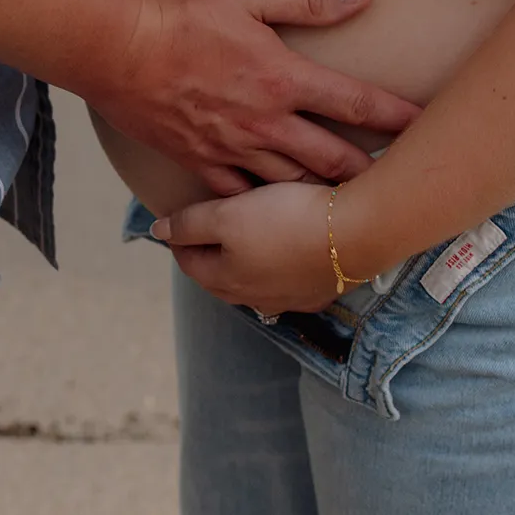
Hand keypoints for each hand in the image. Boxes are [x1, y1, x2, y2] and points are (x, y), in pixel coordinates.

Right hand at [79, 0, 417, 195]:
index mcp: (283, 78)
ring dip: (325, 197)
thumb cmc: (179, 11)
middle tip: (401, 184)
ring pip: (293, 187)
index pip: (357, 103)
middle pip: (335, 159)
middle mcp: (266, 123)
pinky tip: (278, 217)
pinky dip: (264, 209)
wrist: (114, 46)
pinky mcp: (199, 163)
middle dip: (373, 172)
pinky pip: (240, 199)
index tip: (430, 130)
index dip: (399, 118)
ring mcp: (232, 149)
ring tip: (352, 206)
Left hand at [150, 181, 343, 315]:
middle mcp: (256, 298)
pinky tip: (287, 252)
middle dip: (208, 255)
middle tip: (204, 231)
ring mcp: (291, 299)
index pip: (189, 263)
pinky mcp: (322, 292)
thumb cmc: (286, 219)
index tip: (177, 222)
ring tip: (246, 239)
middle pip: (220, 278)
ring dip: (245, 264)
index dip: (179, 239)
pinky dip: (280, 267)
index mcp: (227, 280)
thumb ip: (189, 224)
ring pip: (255, 283)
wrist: (357, 232)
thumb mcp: (227, 214)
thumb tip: (157, 232)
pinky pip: (289, 282)